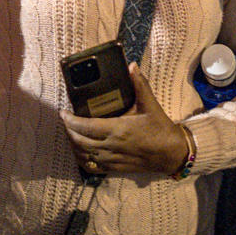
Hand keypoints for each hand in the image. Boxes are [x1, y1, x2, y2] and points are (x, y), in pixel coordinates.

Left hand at [62, 64, 190, 176]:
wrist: (172, 154)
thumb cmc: (160, 129)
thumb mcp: (151, 105)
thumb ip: (140, 85)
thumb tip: (131, 66)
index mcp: (118, 129)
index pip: (86, 126)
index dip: (71, 121)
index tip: (63, 112)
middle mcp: (112, 146)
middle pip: (80, 141)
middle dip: (69, 131)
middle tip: (65, 121)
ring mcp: (113, 159)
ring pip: (84, 155)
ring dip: (73, 145)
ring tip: (70, 134)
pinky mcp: (116, 168)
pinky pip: (93, 167)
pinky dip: (83, 160)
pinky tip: (81, 153)